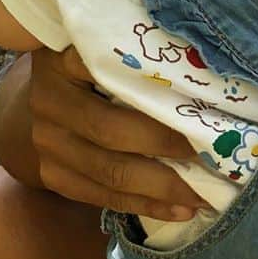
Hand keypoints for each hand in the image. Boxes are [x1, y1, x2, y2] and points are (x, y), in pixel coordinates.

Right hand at [29, 47, 204, 221]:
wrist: (46, 97)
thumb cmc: (88, 68)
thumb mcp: (98, 48)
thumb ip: (130, 57)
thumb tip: (193, 74)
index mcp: (61, 61)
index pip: (106, 71)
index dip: (151, 88)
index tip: (193, 102)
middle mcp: (49, 102)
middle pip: (111, 129)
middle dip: (166, 145)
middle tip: (211, 153)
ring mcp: (47, 143)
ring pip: (110, 172)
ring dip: (163, 187)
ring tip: (205, 194)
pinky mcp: (52, 175)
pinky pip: (103, 197)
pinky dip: (146, 206)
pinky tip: (180, 210)